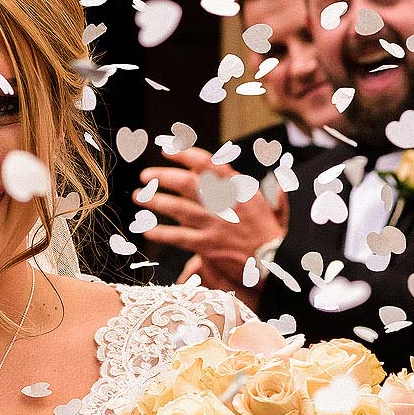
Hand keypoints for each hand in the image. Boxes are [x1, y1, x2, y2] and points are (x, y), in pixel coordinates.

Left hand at [138, 149, 287, 288]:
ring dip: (155, 201)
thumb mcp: (271, 205)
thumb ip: (259, 188)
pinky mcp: (208, 245)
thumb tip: (259, 176)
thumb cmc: (270, 234)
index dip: (184, 154)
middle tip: (145, 175)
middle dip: (162, 176)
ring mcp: (215, 224)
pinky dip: (161, 232)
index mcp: (238, 188)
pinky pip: (179, 237)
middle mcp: (224, 203)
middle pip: (187, 183)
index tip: (167, 151)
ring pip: (179, 208)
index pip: (208, 163)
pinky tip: (147, 229)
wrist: (275, 263)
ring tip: (138, 197)